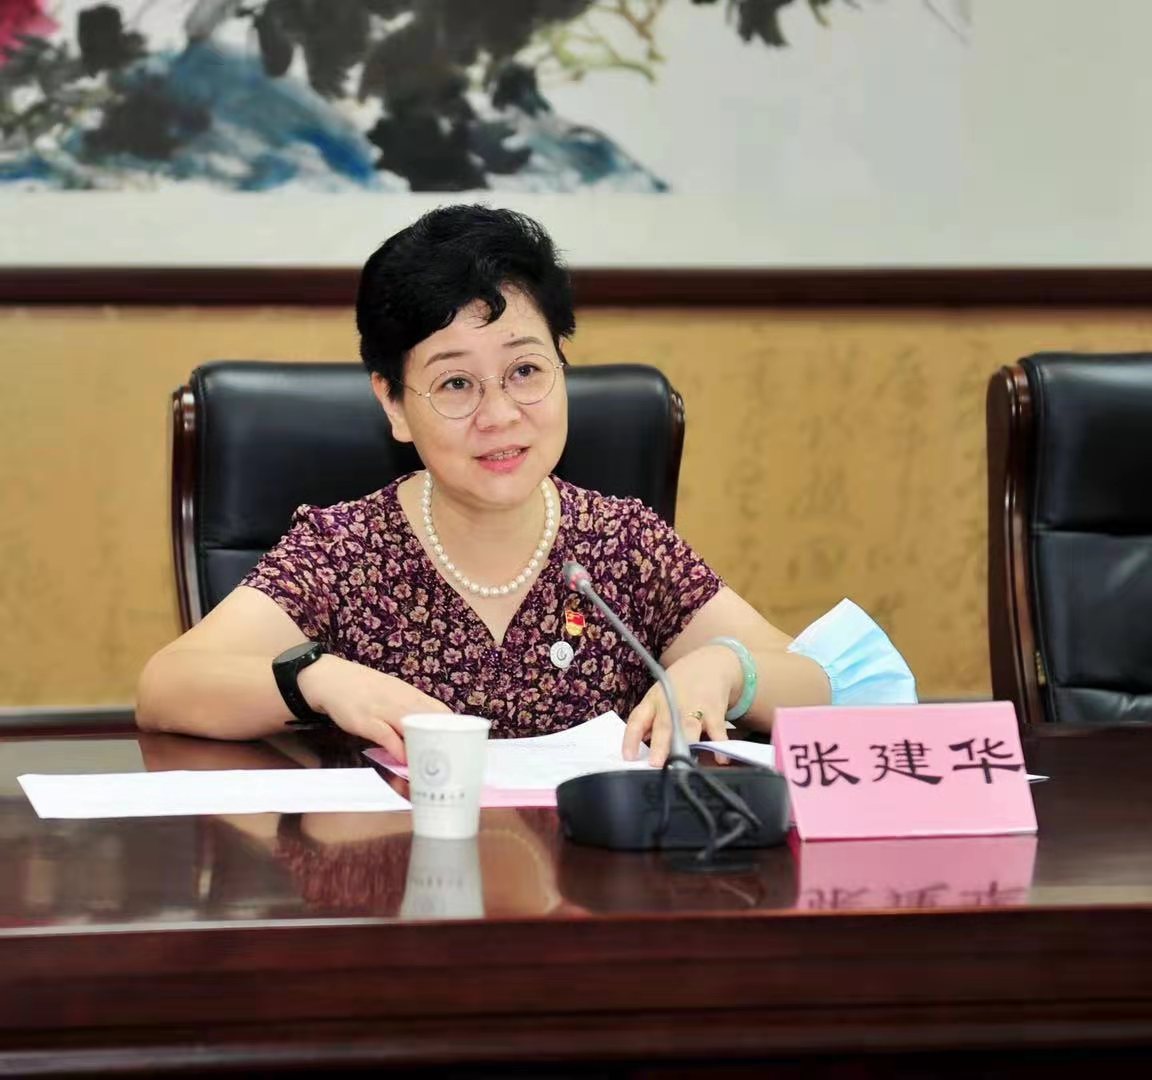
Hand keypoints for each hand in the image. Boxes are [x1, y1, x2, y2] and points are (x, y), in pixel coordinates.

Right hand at [297, 655, 449, 760]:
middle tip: (454, 760)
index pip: (438, 709)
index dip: (452, 726)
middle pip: (429, 719)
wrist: (331, 678)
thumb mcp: (391, 694)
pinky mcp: (365, 720)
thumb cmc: (364, 689)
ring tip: (435, 766)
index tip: (463, 743)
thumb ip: (408, 710)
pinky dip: (397, 748)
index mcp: (409, 694)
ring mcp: (382, 709)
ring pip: (411, 727)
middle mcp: (400, 700)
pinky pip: (385, 735)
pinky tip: (405, 760)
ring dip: (423, 747)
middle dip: (443, 740)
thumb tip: (425, 731)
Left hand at [622, 645, 741, 766]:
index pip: (637, 720)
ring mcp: (694, 707)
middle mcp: (671, 705)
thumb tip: (636, 749)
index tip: (629, 757)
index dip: (631, 738)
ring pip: (688, 727)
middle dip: (660, 745)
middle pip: (664, 725)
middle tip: (656, 763)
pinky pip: (717, 730)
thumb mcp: (658, 697)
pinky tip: (720, 758)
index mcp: (653, 702)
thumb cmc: (679, 686)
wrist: (710, 664)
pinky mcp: (714, 711)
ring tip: (683, 762)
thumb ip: (648, 723)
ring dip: (686, 744)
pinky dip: (719, 744)